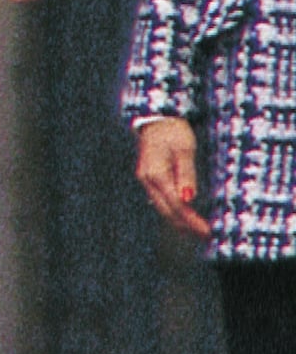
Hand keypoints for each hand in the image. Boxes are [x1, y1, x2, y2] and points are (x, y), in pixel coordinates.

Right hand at [140, 114, 210, 242]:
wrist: (155, 118)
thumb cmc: (173, 131)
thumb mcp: (185, 149)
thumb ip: (186, 173)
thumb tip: (188, 199)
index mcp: (155, 173)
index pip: (175, 204)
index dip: (191, 220)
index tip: (207, 231)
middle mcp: (147, 180)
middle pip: (166, 210)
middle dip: (186, 225)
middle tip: (206, 235)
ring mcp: (145, 180)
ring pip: (162, 208)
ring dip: (180, 221)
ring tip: (198, 231)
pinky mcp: (148, 179)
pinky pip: (161, 201)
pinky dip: (173, 212)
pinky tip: (184, 217)